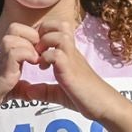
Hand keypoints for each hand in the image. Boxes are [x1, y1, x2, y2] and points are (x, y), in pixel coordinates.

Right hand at [0, 23, 41, 124]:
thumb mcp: (9, 90)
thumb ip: (20, 88)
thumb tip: (31, 93)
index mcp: (6, 55)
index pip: (19, 31)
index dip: (33, 36)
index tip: (41, 51)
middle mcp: (3, 53)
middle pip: (16, 27)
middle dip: (32, 35)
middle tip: (39, 52)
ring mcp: (1, 60)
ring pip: (14, 35)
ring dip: (29, 45)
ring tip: (35, 60)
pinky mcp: (2, 71)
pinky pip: (15, 52)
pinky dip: (27, 55)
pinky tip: (32, 65)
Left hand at [9, 24, 125, 121]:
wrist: (104, 106)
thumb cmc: (86, 99)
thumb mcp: (60, 93)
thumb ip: (44, 91)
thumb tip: (28, 91)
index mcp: (70, 54)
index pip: (58, 28)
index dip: (43, 32)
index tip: (35, 48)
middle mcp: (72, 52)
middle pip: (61, 24)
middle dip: (44, 31)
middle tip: (36, 48)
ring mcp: (73, 59)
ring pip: (60, 35)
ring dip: (45, 43)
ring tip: (39, 57)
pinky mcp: (71, 70)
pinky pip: (57, 53)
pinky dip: (46, 58)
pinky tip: (43, 68)